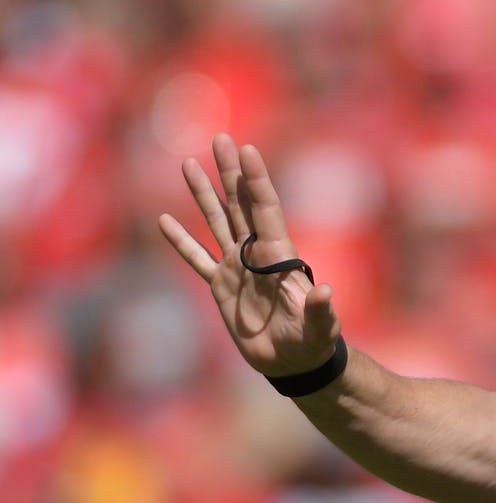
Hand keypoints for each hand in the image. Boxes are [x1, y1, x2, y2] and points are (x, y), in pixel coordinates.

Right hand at [158, 134, 341, 376]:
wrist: (295, 363)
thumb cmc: (314, 343)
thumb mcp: (321, 327)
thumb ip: (320, 310)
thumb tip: (325, 291)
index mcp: (279, 256)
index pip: (266, 209)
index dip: (257, 180)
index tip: (248, 150)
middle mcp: (257, 254)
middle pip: (240, 203)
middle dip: (230, 171)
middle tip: (221, 138)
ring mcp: (237, 268)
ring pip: (217, 222)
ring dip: (203, 194)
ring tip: (188, 163)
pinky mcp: (221, 287)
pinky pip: (197, 259)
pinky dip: (181, 241)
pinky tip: (164, 221)